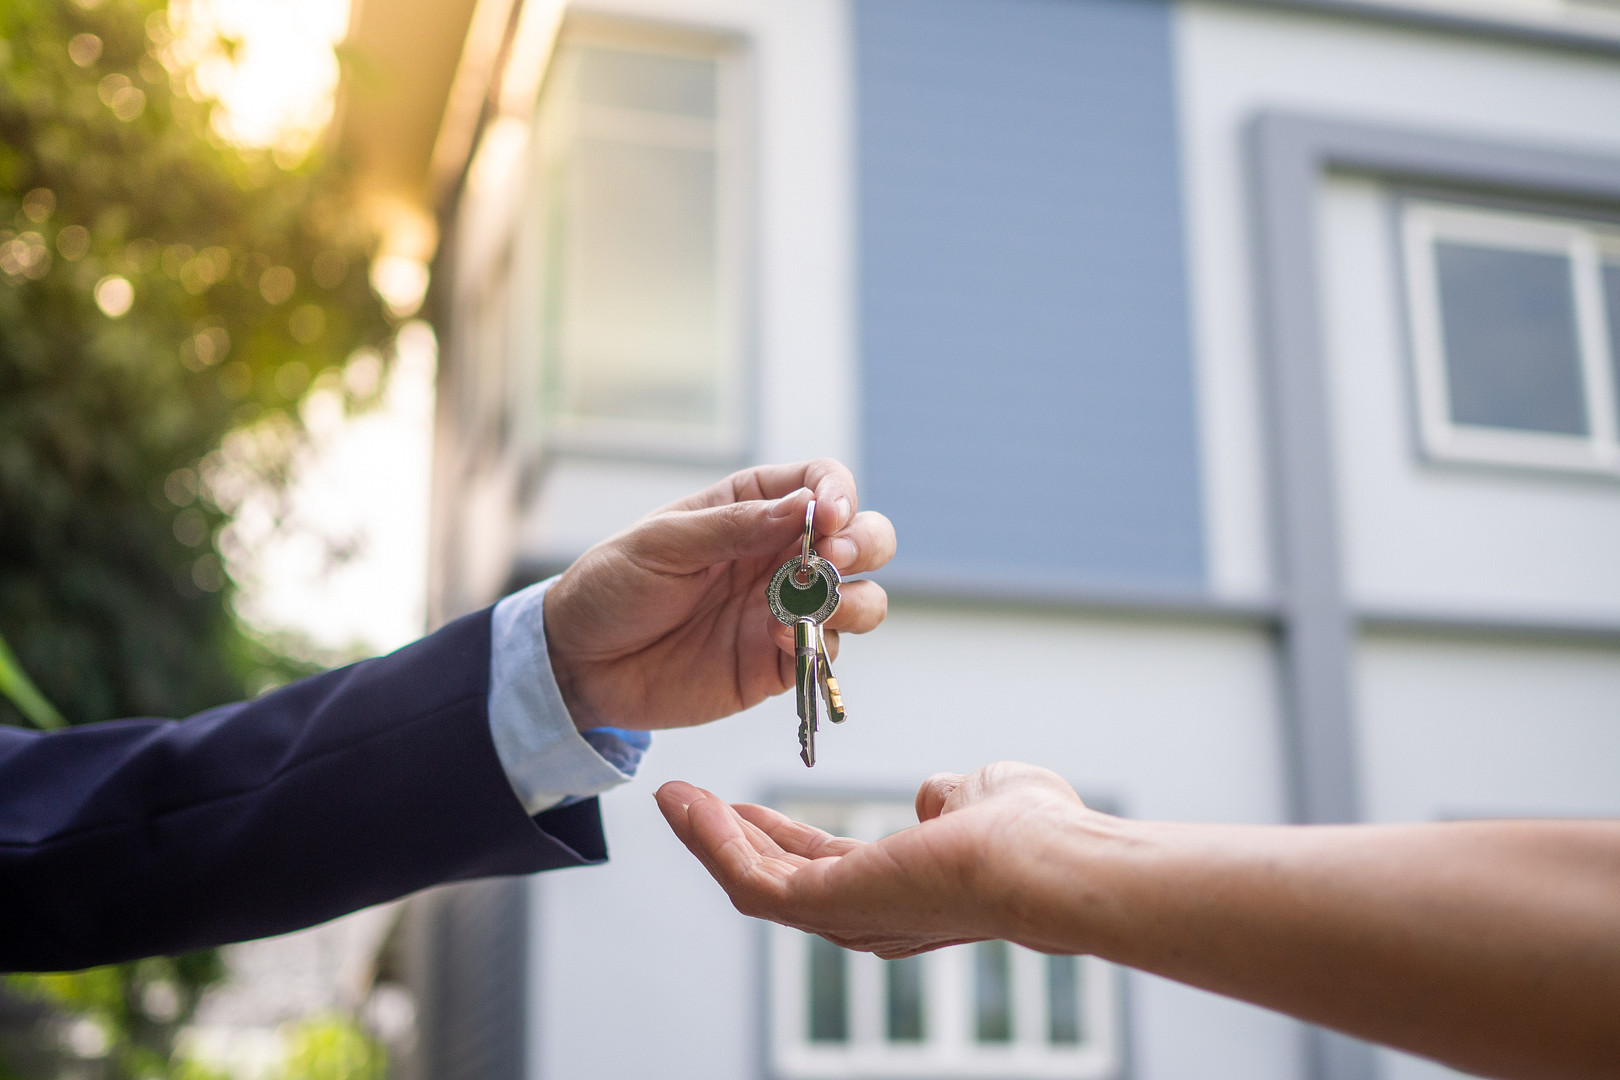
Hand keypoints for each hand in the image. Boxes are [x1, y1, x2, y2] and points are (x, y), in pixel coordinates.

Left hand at [543, 459, 894, 731]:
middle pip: (863, 538)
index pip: (822, 482)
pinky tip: (780, 640)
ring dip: (857, 599)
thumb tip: (804, 507)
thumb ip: (733, 526)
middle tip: (835, 558)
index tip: (829, 516)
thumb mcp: (661, 543)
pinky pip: (826, 652)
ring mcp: (785, 610)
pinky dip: (819, 644)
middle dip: (865, 544)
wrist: (579, 663)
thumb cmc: (611, 587)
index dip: (839, 493)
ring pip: (863, 599)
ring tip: (818, 604)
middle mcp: (780, 556)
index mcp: (753, 508)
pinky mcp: (777, 663)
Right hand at [656, 762, 1109, 957]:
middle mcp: (868, 918)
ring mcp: (846, 918)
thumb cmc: (1038, 835)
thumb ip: (947, 798)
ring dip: (709, 837)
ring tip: (674, 796)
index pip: (824, 868)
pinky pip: (749, 878)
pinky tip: (689, 804)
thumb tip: (931, 794)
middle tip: (687, 801)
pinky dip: (712, 840)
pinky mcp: (825, 907)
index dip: (779, 836)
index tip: (744, 806)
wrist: (1049, 864)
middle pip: (777, 880)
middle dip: (729, 839)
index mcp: (902, 893)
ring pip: (754, 883)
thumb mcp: (979, 795)